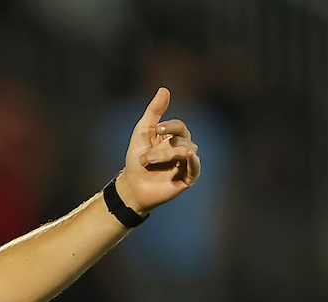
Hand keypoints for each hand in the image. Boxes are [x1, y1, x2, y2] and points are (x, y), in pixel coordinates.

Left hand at [115, 87, 200, 214]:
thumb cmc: (136, 159)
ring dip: (166, 156)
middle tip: (144, 158)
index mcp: (173, 137)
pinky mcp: (188, 177)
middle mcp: (182, 148)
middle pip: (181, 140)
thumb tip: (164, 89)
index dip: (169, 126)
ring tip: (148, 162)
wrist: (132, 186)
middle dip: (161, 149)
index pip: (179, 127)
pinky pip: (195, 167)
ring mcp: (186, 163)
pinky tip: (187, 157)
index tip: (157, 129)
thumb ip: (154, 112)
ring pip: (185, 152)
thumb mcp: (142, 133)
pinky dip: (193, 162)